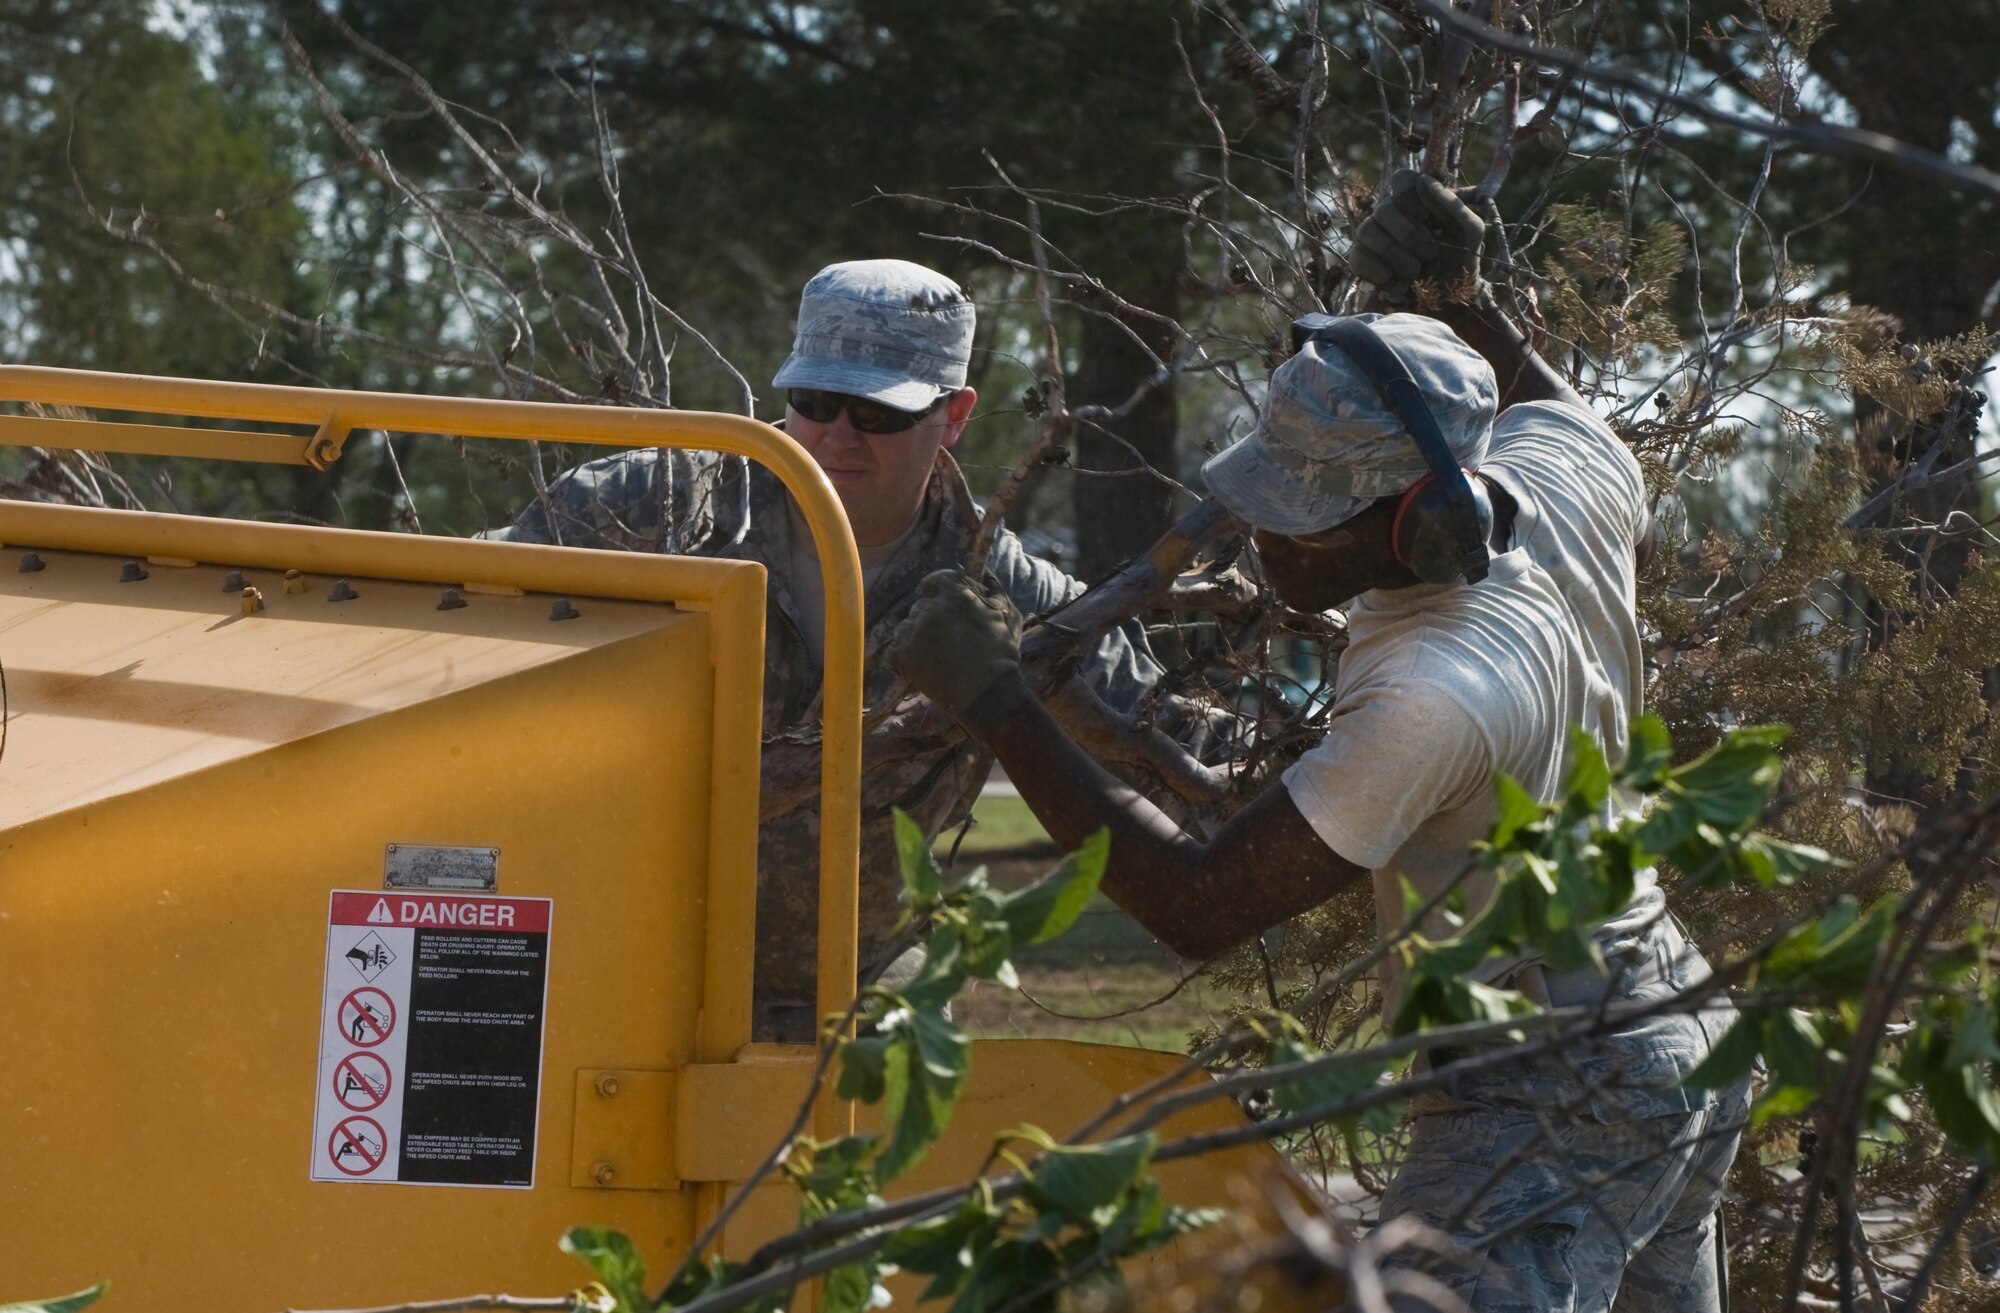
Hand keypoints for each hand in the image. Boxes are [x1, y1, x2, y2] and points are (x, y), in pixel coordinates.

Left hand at [888, 569, 1028, 734]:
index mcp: (956, 593)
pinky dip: (903, 659)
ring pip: (906, 628)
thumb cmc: (1001, 654)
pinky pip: (894, 651)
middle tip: (946, 642)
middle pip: (920, 607)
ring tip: (937, 658)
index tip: (936, 602)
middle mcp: (931, 608)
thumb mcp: (1007, 613)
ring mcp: (915, 631)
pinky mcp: (903, 655)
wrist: (988, 694)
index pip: (934, 581)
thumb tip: (984, 569)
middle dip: (930, 621)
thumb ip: (993, 586)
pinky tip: (922, 668)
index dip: (934, 592)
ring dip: (916, 639)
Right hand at [1348, 168, 1490, 307]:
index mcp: (1417, 201)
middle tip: (1430, 253)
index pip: (1401, 179)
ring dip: (1396, 255)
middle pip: (1384, 208)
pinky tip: (1394, 280)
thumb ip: (1451, 204)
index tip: (1429, 219)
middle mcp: (1391, 214)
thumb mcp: (1469, 232)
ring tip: (1415, 271)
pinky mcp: (1362, 261)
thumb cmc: (1461, 263)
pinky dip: (1378, 271)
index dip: (1412, 198)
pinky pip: (1357, 257)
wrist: (1449, 304)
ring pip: (1367, 231)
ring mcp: (1373, 237)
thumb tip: (1423, 181)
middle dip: (1410, 235)